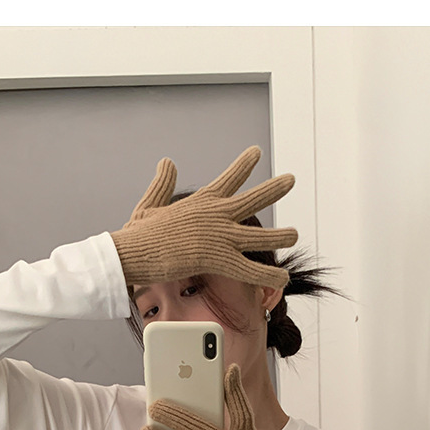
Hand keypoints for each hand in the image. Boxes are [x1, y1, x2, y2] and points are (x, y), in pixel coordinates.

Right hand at [112, 146, 297, 289]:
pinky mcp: (220, 259)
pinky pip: (252, 269)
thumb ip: (163, 183)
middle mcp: (217, 214)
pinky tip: (284, 276)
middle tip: (291, 179)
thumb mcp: (151, 203)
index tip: (256, 152)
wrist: (133, 252)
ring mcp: (221, 236)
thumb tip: (167, 161)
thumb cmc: (139, 233)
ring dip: (281, 235)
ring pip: (261, 236)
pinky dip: (269, 274)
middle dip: (274, 188)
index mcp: (202, 201)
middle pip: (254, 198)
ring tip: (295, 234)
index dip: (244, 164)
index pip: (229, 178)